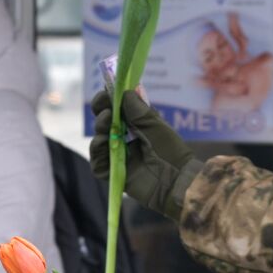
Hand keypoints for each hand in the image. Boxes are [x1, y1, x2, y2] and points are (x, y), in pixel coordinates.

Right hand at [91, 89, 200, 221]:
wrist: (176, 179)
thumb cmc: (170, 150)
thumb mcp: (155, 125)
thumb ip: (138, 110)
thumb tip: (123, 92)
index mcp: (136, 124)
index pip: (116, 108)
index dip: (108, 100)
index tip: (106, 92)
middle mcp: (124, 138)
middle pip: (104, 122)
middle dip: (102, 112)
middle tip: (106, 110)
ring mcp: (118, 155)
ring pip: (98, 139)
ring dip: (99, 129)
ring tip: (106, 124)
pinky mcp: (113, 172)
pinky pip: (97, 163)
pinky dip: (97, 152)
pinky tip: (102, 143)